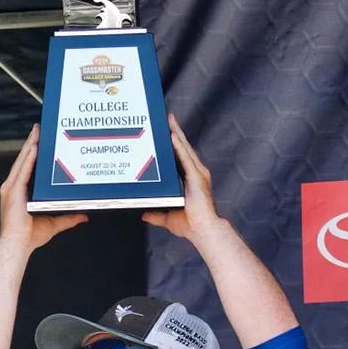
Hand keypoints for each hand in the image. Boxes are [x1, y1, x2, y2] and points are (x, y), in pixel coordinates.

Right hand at [0, 127, 86, 252]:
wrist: (18, 245)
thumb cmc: (29, 236)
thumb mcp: (55, 223)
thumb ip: (69, 217)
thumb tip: (83, 216)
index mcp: (21, 192)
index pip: (28, 167)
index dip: (33, 153)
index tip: (40, 141)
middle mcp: (14, 187)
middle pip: (24, 160)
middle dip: (31, 143)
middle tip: (38, 129)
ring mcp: (12, 188)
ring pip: (22, 161)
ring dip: (30, 146)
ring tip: (37, 132)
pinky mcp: (13, 190)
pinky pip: (22, 170)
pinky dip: (28, 158)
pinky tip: (34, 147)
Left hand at [141, 116, 222, 242]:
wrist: (203, 230)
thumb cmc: (191, 225)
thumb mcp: (167, 217)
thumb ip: (155, 214)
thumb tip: (144, 215)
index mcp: (190, 179)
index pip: (179, 157)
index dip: (173, 145)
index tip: (166, 132)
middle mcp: (195, 173)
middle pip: (183, 148)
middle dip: (175, 132)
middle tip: (167, 118)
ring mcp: (197, 173)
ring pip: (185, 148)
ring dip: (176, 134)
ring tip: (169, 120)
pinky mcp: (197, 177)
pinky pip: (186, 158)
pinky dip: (179, 147)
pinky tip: (173, 136)